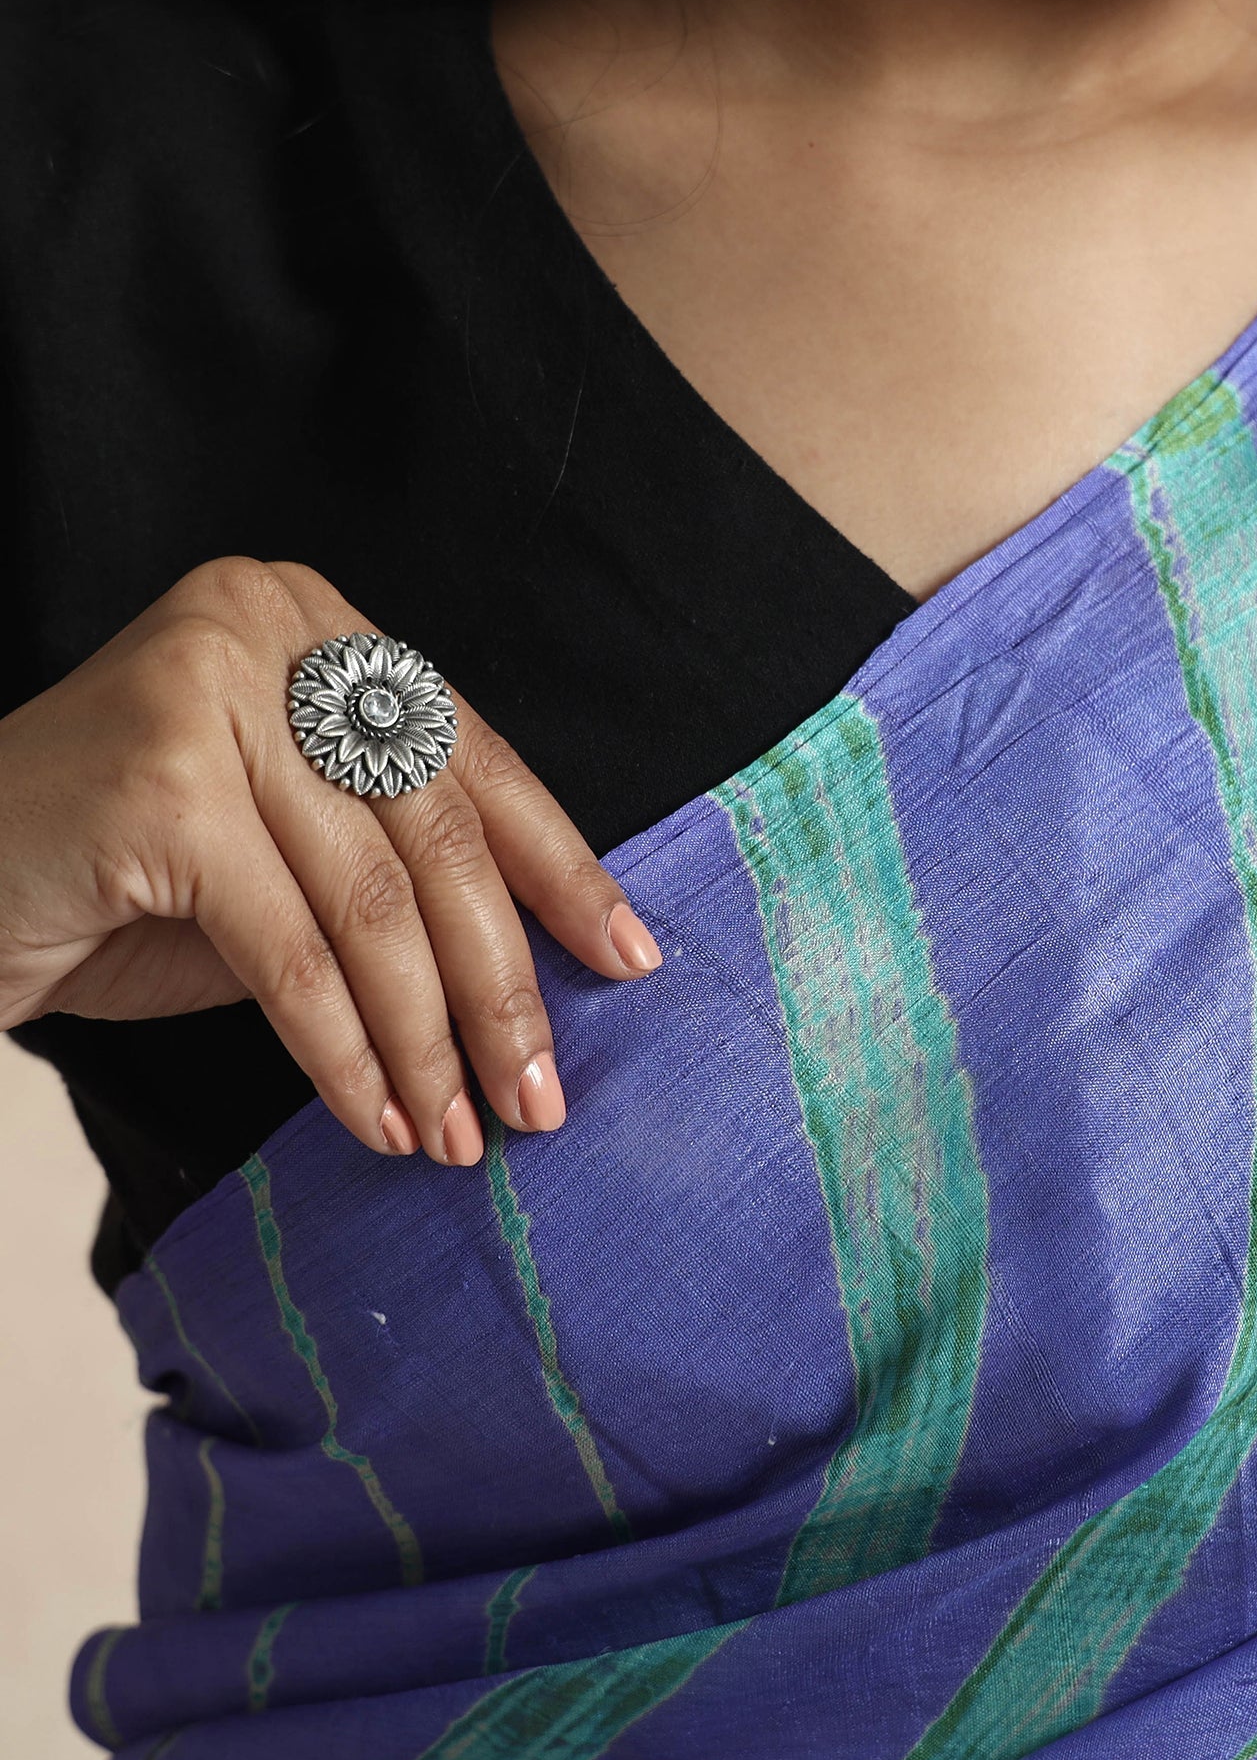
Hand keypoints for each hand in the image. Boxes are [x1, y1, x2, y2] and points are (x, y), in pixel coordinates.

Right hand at [0, 557, 662, 1164]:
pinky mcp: (158, 777)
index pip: (477, 767)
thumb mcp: (294, 862)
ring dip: (428, 1042)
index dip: (563, 873)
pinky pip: (291, 950)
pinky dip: (345, 1052)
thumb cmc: (122, 880)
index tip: (631, 961)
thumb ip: (402, 876)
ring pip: (375, 905)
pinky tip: (378, 1119)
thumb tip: (545, 974)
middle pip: (439, 838)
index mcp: (324, 628)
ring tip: (461, 1132)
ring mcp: (209, 686)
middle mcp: (271, 626)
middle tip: (540, 1098)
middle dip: (501, 987)